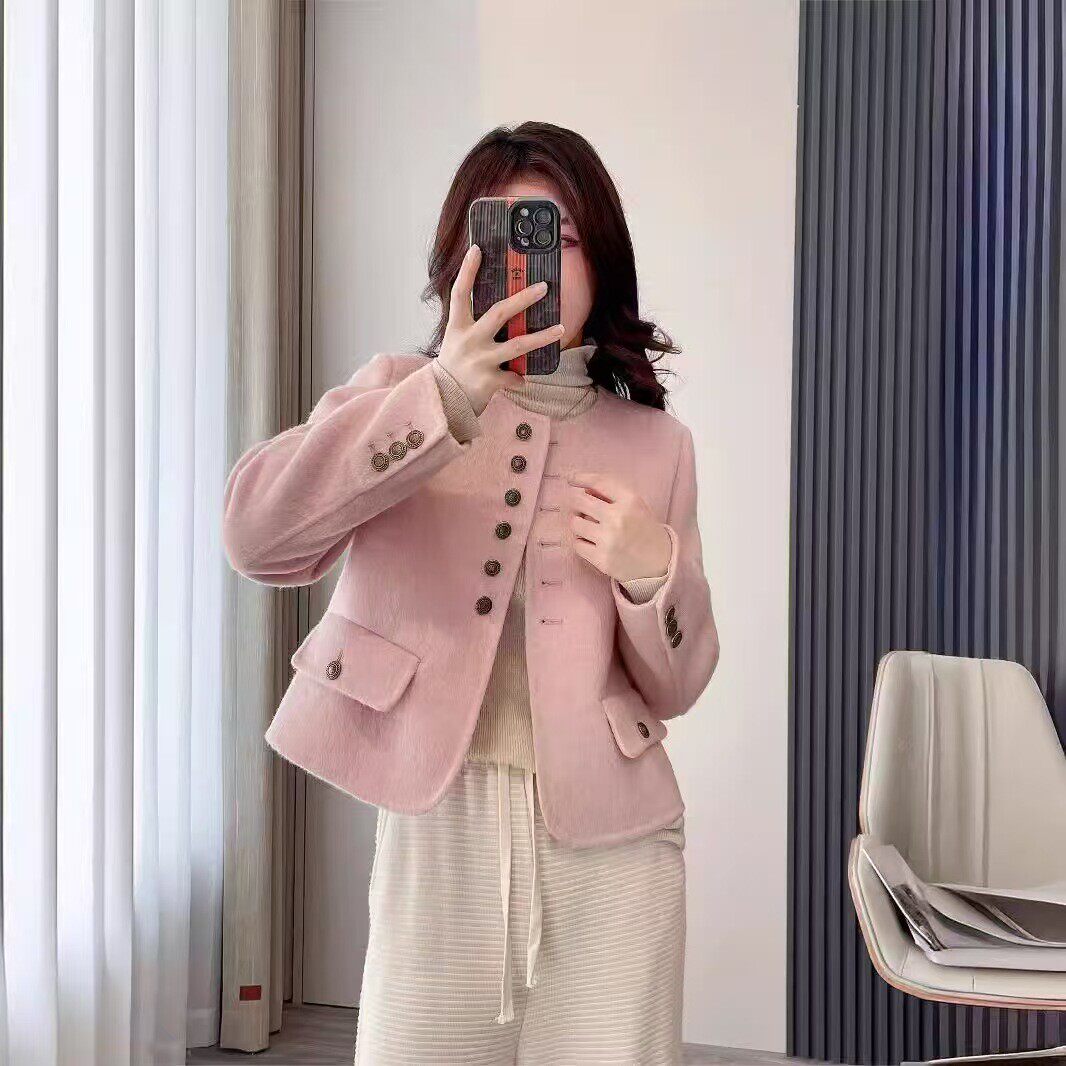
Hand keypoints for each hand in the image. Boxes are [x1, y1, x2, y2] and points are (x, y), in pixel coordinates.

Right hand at [437, 244, 565, 414]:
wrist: (442, 401)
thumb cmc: (453, 367)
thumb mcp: (456, 342)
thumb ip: (474, 327)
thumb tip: (504, 311)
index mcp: (457, 328)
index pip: (460, 293)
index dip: (468, 271)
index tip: (477, 248)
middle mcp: (469, 341)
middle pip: (499, 313)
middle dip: (523, 298)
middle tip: (544, 287)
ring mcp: (480, 361)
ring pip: (518, 345)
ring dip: (542, 337)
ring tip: (562, 329)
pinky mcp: (489, 381)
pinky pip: (514, 376)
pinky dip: (519, 379)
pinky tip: (522, 380)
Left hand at [565, 472, 671, 583]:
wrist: (659, 562)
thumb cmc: (644, 530)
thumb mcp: (636, 506)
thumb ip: (612, 494)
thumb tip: (583, 488)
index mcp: (630, 501)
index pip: (598, 482)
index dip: (581, 478)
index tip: (571, 479)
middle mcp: (618, 518)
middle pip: (579, 501)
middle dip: (577, 503)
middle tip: (581, 509)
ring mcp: (608, 540)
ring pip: (574, 524)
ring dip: (579, 524)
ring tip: (590, 528)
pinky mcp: (601, 559)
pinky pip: (577, 545)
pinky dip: (581, 543)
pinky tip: (592, 543)